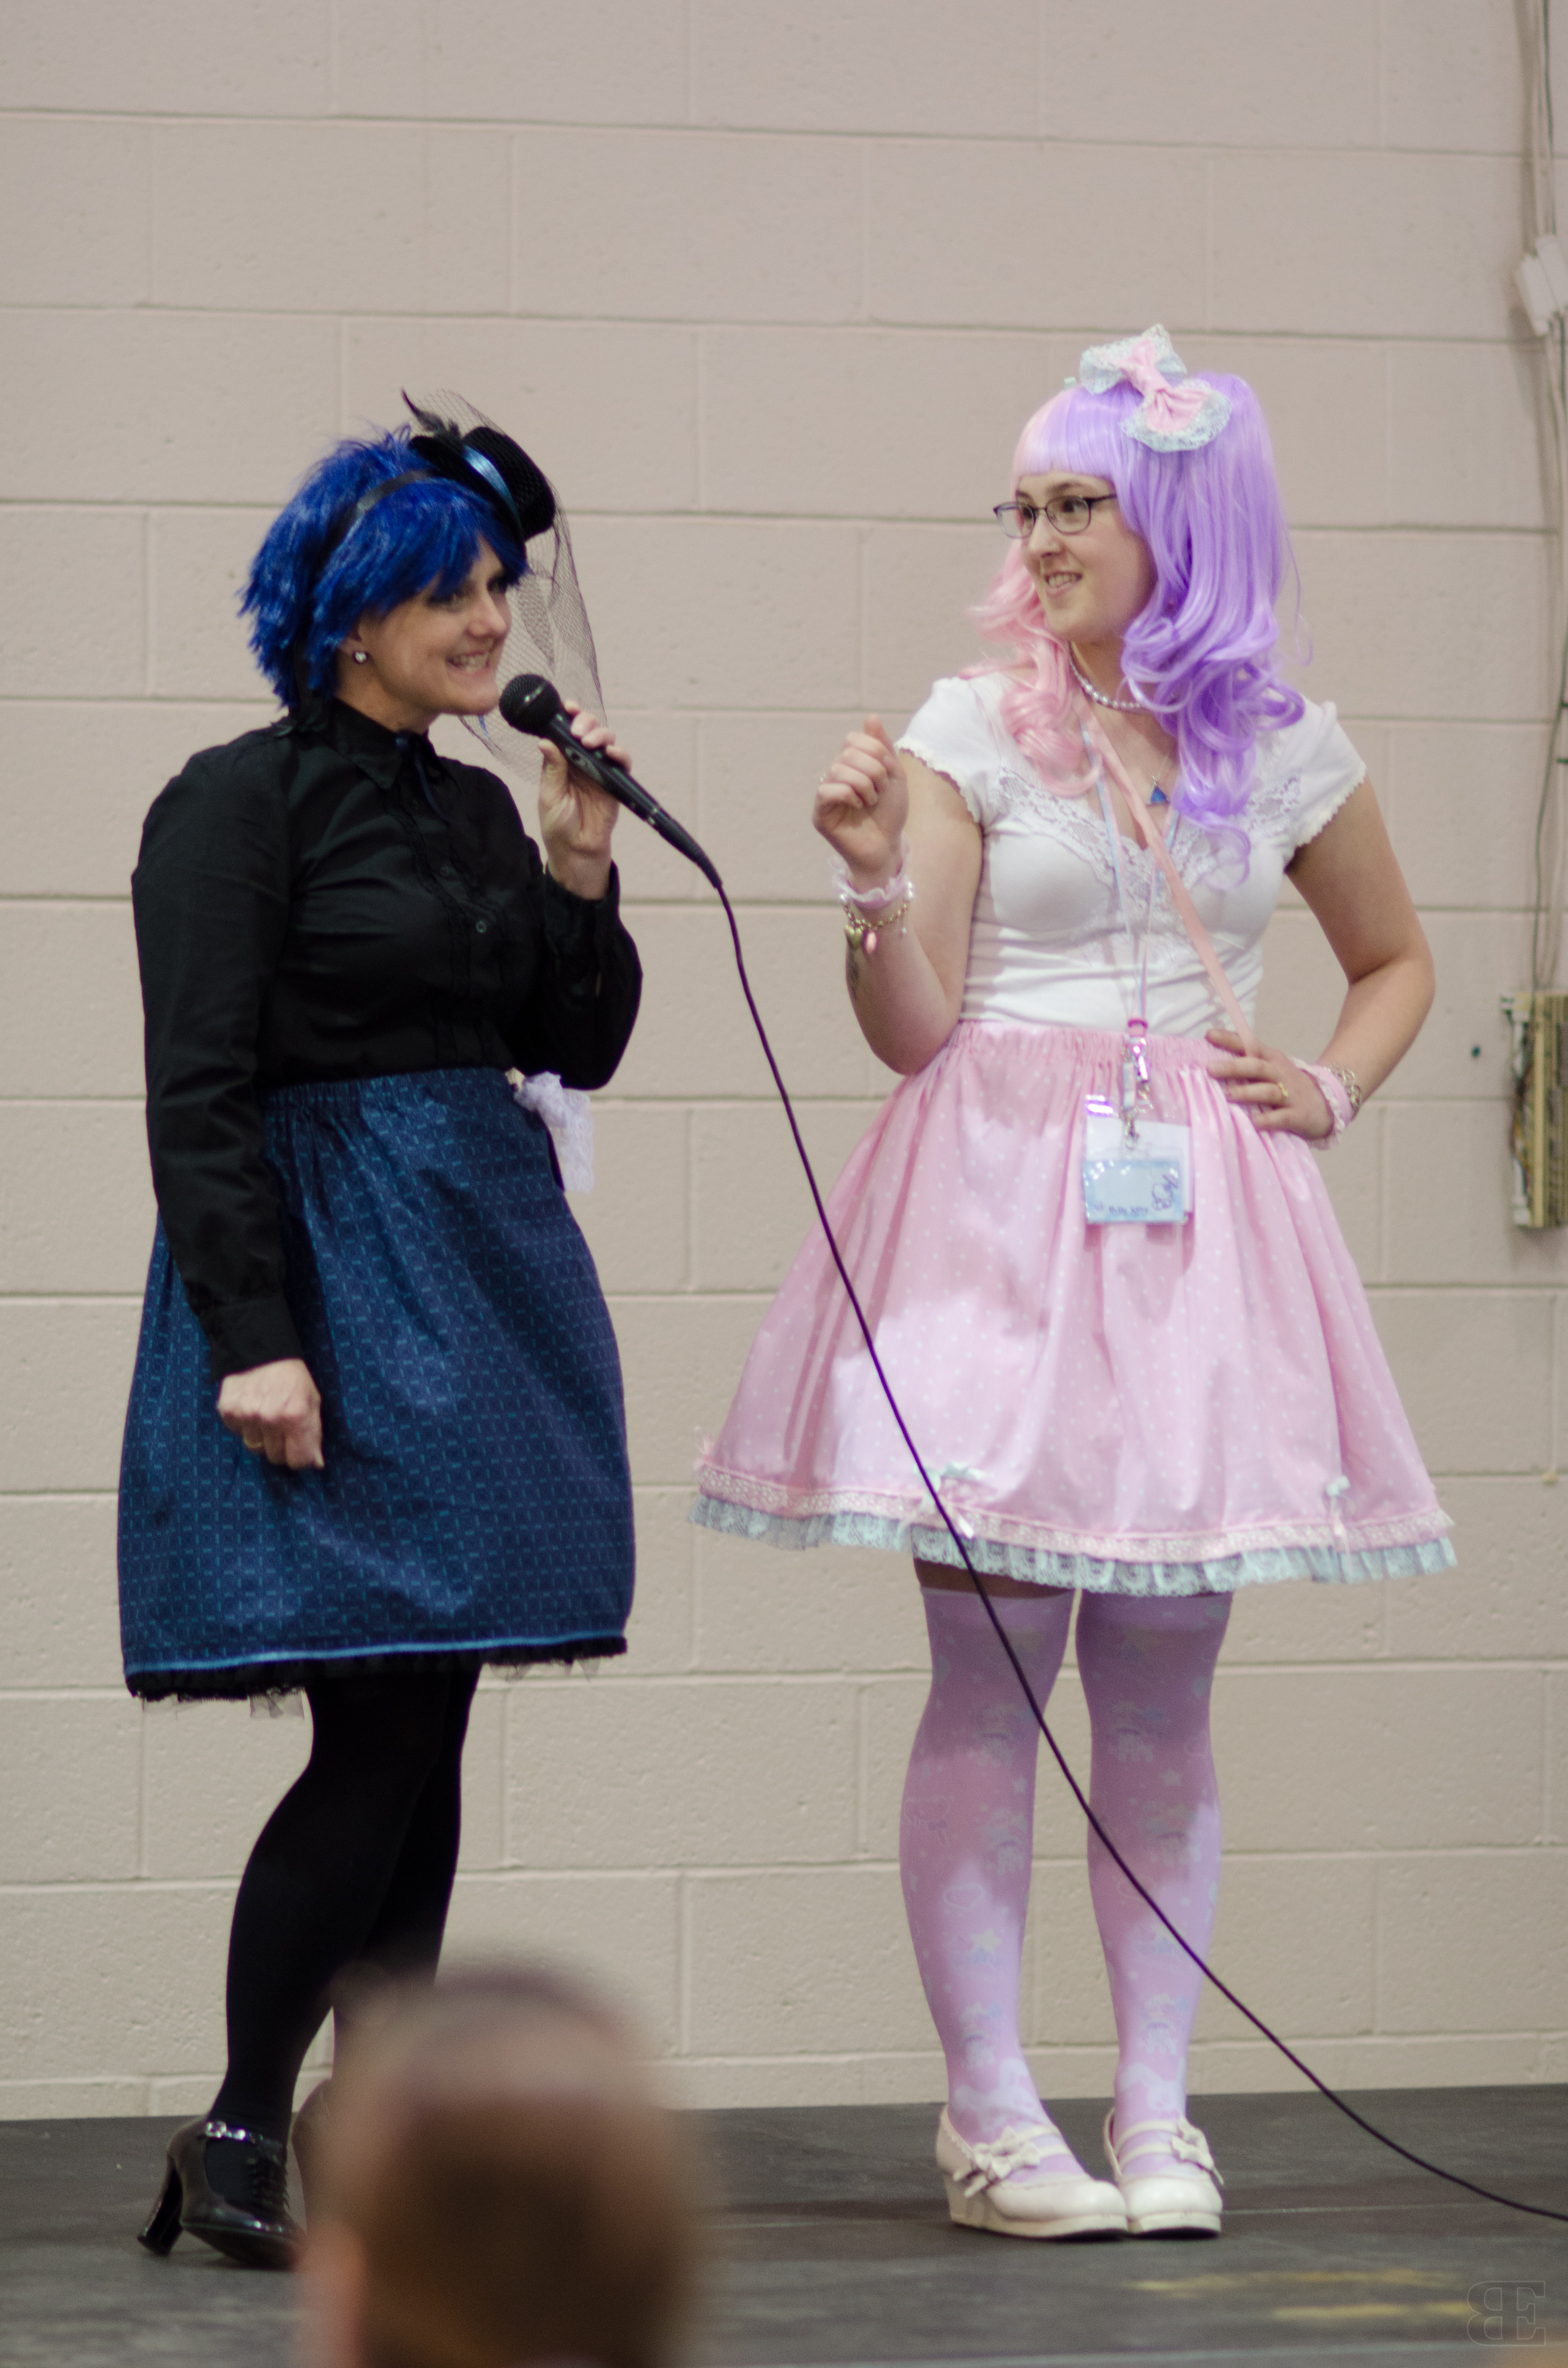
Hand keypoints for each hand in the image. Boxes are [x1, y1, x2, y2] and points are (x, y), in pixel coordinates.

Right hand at [217, 1357, 324, 1469]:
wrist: (260, 1348)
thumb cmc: (291, 1376)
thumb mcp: (312, 1400)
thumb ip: (314, 1433)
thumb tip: (316, 1463)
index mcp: (296, 1415)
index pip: (298, 1460)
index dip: (300, 1458)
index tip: (298, 1450)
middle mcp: (270, 1418)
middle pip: (275, 1457)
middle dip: (280, 1447)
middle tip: (281, 1428)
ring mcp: (247, 1415)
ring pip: (254, 1448)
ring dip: (261, 1437)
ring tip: (265, 1415)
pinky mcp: (228, 1411)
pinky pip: (237, 1433)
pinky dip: (244, 1425)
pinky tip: (250, 1408)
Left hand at [539, 701, 621, 898]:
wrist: (576, 850)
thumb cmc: (558, 824)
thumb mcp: (550, 794)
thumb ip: (552, 768)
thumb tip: (545, 740)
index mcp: (562, 760)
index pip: (566, 731)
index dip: (568, 716)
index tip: (567, 707)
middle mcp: (582, 760)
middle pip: (588, 729)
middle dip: (586, 722)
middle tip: (579, 731)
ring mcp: (600, 769)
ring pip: (606, 740)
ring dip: (601, 735)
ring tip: (591, 742)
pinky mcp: (615, 782)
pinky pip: (622, 763)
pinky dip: (620, 754)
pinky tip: (612, 752)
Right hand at [813, 716, 908, 887]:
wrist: (888, 845)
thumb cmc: (890, 814)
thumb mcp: (894, 775)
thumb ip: (882, 746)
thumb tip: (870, 716)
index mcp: (851, 765)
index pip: (853, 739)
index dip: (875, 751)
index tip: (888, 772)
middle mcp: (834, 776)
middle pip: (847, 753)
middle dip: (872, 769)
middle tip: (880, 790)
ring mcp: (825, 794)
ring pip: (837, 770)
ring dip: (863, 784)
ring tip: (870, 801)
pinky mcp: (820, 814)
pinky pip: (826, 791)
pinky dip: (848, 795)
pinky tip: (858, 807)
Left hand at [1206, 1030, 1334, 1140]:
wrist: (1327, 1104)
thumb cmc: (1287, 1086)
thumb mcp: (1271, 1069)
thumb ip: (1247, 1064)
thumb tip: (1210, 1061)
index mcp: (1272, 1059)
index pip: (1250, 1045)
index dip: (1230, 1039)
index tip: (1208, 1034)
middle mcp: (1280, 1073)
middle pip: (1256, 1067)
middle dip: (1233, 1067)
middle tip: (1210, 1069)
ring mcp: (1290, 1094)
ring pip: (1268, 1091)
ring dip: (1247, 1092)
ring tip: (1227, 1095)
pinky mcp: (1298, 1115)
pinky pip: (1282, 1117)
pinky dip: (1268, 1119)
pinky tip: (1254, 1122)